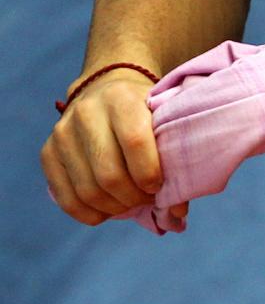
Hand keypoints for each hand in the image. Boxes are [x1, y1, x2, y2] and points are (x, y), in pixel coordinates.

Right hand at [41, 71, 188, 226]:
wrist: (105, 89)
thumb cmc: (142, 110)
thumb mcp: (161, 116)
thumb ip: (172, 153)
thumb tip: (178, 210)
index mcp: (120, 97)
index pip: (135, 142)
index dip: (150, 174)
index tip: (160, 185)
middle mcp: (87, 112)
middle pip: (110, 175)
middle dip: (134, 198)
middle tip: (147, 199)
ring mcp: (62, 132)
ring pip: (88, 191)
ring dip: (115, 208)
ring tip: (131, 203)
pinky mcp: (47, 152)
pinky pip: (67, 199)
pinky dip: (91, 214)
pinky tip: (108, 210)